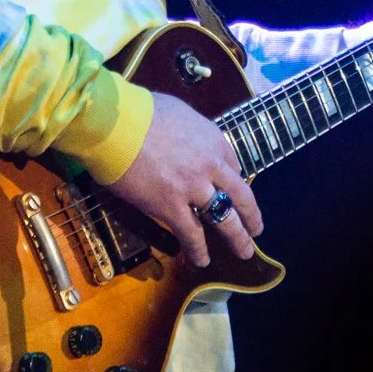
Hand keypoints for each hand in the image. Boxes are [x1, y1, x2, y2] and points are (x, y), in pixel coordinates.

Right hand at [109, 92, 263, 267]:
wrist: (115, 123)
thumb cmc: (139, 110)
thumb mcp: (178, 111)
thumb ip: (190, 128)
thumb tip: (186, 135)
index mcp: (213, 140)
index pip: (233, 165)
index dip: (234, 181)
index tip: (232, 190)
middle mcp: (210, 165)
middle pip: (240, 196)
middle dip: (252, 216)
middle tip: (256, 229)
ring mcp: (193, 188)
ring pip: (224, 218)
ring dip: (237, 238)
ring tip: (244, 252)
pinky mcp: (171, 206)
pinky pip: (191, 233)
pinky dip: (198, 250)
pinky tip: (202, 261)